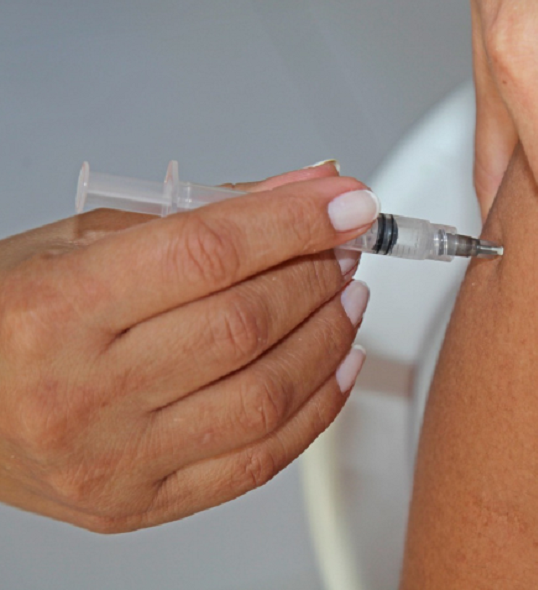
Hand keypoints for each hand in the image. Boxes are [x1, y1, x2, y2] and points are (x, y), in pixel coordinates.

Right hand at [0, 163, 377, 531]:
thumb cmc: (12, 321)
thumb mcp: (85, 243)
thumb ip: (201, 217)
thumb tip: (304, 189)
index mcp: (53, 312)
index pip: (207, 254)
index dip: (294, 222)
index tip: (348, 204)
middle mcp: (81, 393)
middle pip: (245, 324)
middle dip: (317, 275)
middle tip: (343, 247)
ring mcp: (114, 460)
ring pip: (266, 394)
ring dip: (329, 336)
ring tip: (345, 296)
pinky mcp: (142, 505)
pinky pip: (261, 460)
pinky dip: (319, 406)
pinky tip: (338, 363)